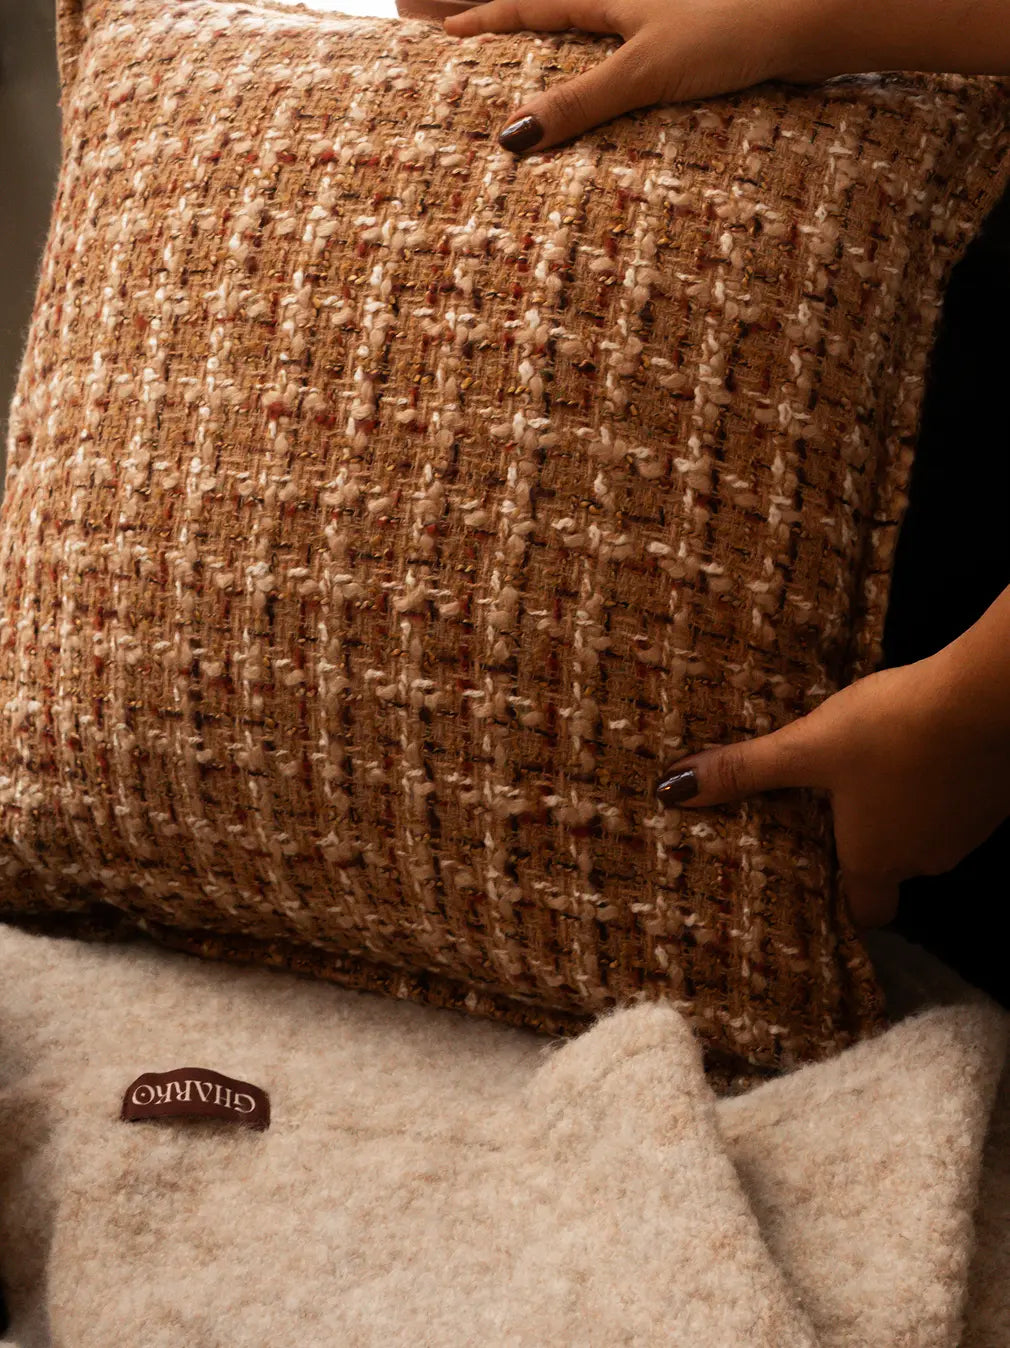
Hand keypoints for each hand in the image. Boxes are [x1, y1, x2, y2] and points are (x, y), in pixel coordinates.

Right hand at [443, 0, 807, 151]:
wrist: (806, 20)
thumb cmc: (729, 30)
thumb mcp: (642, 70)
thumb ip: (580, 101)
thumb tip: (512, 137)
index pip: (529, 4)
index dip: (484, 19)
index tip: (441, 33)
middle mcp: (629, 2)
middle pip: (554, 14)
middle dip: (511, 27)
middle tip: (465, 41)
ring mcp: (658, 21)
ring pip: (590, 34)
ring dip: (554, 53)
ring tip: (519, 74)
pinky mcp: (687, 43)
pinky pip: (624, 58)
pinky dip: (599, 77)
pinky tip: (597, 100)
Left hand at [655, 651, 1009, 929]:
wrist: (993, 694)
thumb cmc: (894, 729)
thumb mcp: (807, 746)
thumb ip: (743, 770)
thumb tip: (672, 791)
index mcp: (878, 860)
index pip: (863, 912)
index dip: (839, 901)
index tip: (809, 879)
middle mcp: (926, 857)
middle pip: (889, 869)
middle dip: (860, 845)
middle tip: (823, 813)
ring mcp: (966, 829)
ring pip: (921, 833)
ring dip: (895, 809)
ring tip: (859, 773)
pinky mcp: (993, 795)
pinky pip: (951, 801)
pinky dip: (929, 782)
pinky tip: (910, 748)